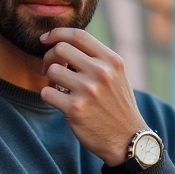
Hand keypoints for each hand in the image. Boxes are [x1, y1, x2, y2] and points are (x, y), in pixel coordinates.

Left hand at [38, 28, 145, 166]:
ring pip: (52, 70)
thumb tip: (64, 43)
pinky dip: (48, 95)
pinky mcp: (75, 109)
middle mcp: (101, 72)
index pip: (78, 35)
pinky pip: (46, 92)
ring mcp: (88, 90)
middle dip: (50, 57)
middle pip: (61, 49)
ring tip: (57, 87)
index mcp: (111, 60)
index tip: (46, 39)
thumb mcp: (117, 76)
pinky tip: (58, 101)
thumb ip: (97, 58)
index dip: (57, 33)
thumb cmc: (118, 106)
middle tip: (51, 70)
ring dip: (49, 79)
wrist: (128, 140)